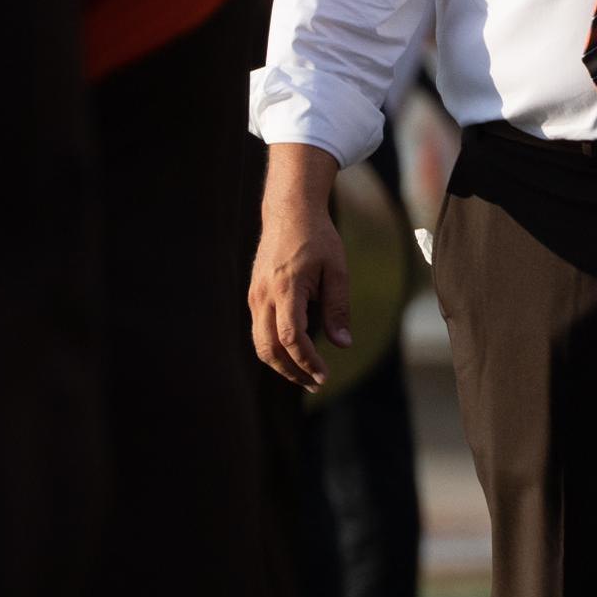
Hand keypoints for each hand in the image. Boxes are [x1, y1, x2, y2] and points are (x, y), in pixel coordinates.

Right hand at [247, 142, 351, 389]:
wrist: (288, 212)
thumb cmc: (318, 238)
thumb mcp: (338, 269)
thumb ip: (338, 307)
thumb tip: (343, 344)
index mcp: (286, 288)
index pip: (292, 337)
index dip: (307, 361)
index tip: (324, 375)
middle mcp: (264, 295)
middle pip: (269, 348)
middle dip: (292, 371)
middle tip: (316, 384)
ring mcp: (255, 296)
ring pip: (260, 342)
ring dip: (281, 364)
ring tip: (306, 376)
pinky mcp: (254, 295)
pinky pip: (259, 330)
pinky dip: (275, 348)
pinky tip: (295, 354)